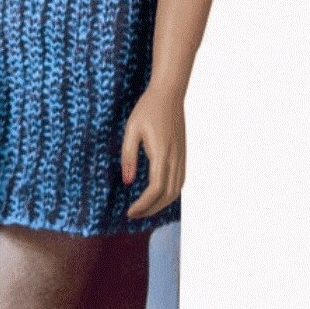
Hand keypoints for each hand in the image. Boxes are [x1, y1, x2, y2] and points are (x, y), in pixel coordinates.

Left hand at [121, 81, 185, 218]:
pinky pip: (179, 181)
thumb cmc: (147, 109)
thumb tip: (127, 182)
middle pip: (167, 195)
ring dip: (161, 204)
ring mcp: (181, 157)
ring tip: (144, 209)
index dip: (143, 205)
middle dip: (151, 209)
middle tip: (134, 214)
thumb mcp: (131, 130)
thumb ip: (129, 156)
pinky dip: (169, 194)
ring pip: (176, 190)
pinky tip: (158, 195)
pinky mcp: (182, 154)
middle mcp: (175, 158)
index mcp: (161, 153)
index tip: (130, 212)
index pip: (155, 189)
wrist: (169, 94)